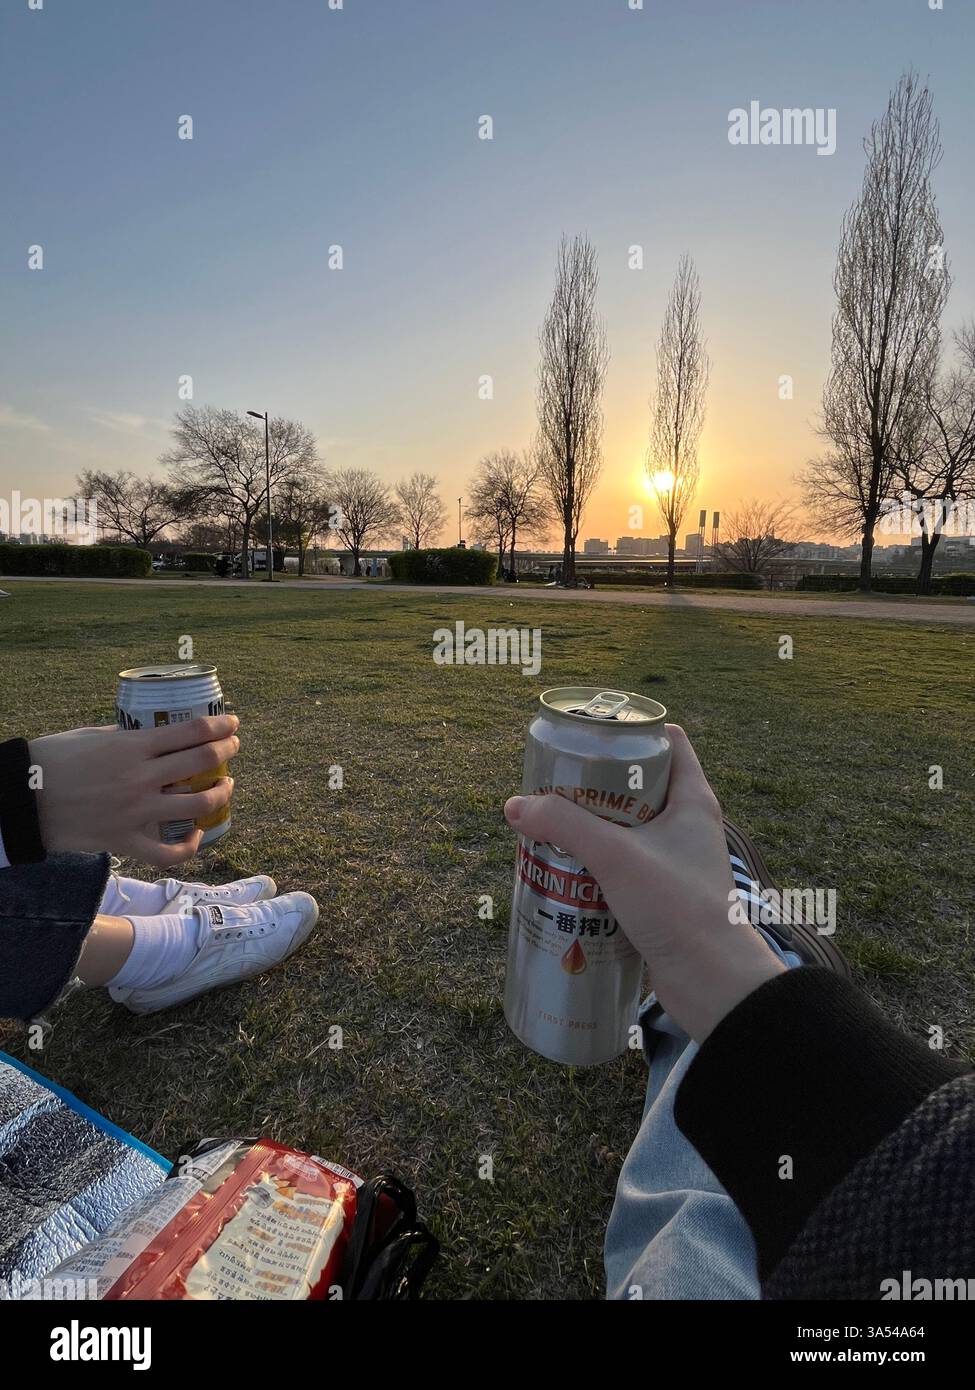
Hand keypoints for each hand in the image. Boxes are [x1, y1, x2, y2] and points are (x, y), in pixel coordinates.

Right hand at [29, 716, 239, 867]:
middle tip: (233, 746)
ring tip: (225, 786)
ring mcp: (135, 811)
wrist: (21, 799)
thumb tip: (151, 734)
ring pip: (197, 805)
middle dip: (226, 751)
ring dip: (220, 793)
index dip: (220, 725)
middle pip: (202, 761)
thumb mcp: (91, 736)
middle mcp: (140, 778)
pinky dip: (188, 846)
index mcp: (131, 746)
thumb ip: (125, 736)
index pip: (191, 731)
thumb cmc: (52, 761)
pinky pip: (168, 852)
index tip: (232, 723)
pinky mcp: (125, 840)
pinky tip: (196, 834)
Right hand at [503, 725, 784, 1041]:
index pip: (669, 741)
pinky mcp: (662, 896)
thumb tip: (516, 806)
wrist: (714, 984)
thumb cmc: (679, 909)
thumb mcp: (616, 857)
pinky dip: (597, 866)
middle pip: (637, 785)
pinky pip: (624, 868)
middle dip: (596, 785)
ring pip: (627, 830)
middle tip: (556, 786)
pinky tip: (565, 873)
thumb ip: (565, 826)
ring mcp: (676, 862)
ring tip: (551, 829)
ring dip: (591, 829)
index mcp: (693, 800)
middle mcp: (687, 825)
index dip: (630, 732)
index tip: (588, 737)